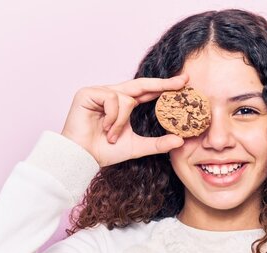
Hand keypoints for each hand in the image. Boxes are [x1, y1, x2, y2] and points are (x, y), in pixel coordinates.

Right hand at [61, 74, 188, 166]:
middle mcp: (113, 94)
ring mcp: (100, 92)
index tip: (184, 83)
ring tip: (110, 135)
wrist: (81, 158)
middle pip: (142, 84)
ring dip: (121, 121)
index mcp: (124, 104)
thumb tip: (180, 141)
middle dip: (163, 83)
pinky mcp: (88, 93)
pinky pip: (113, 100)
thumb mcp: (138, 147)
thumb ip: (158, 143)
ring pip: (127, 99)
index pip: (148, 92)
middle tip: (184, 81)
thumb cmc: (105, 151)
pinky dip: (112, 117)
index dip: (165, 86)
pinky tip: (103, 128)